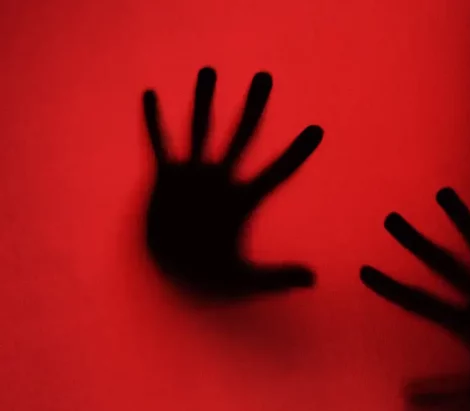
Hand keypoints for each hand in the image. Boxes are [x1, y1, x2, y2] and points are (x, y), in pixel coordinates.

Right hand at [142, 67, 322, 298]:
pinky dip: (155, 122)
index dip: (297, 152)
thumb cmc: (211, 277)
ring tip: (210, 70)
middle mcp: (222, 181)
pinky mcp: (167, 181)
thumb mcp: (245, 280)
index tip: (317, 129)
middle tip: (266, 76)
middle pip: (242, 134)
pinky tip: (151, 95)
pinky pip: (160, 144)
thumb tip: (314, 280)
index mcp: (244, 200)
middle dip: (254, 106)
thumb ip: (277, 277)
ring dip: (205, 100)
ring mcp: (194, 177)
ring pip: (201, 129)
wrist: (172, 277)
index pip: (278, 171)